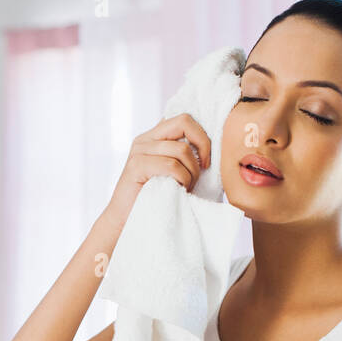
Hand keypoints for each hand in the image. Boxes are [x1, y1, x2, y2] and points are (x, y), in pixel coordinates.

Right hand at [103, 113, 211, 230]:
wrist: (127, 222)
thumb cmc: (156, 199)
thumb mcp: (173, 173)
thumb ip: (183, 155)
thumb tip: (214, 144)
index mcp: (155, 137)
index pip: (184, 118)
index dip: (202, 135)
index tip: (205, 160)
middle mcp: (145, 139)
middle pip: (184, 121)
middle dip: (202, 144)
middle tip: (203, 169)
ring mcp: (139, 150)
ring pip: (181, 149)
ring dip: (191, 172)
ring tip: (187, 187)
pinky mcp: (136, 165)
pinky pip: (171, 165)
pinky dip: (181, 179)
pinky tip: (179, 190)